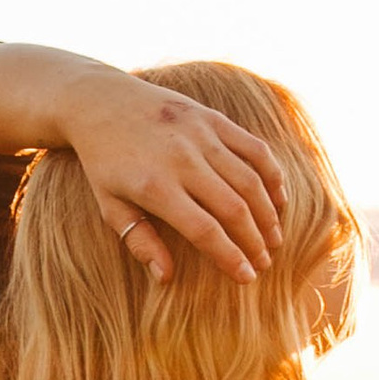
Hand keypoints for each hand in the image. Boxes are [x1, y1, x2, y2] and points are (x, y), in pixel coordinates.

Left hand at [0, 43, 285, 283]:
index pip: (205, 230)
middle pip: (234, 208)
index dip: (230, 257)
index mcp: (155, 186)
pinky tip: (278, 199)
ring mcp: (200, 134)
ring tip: (274, 240)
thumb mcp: (110, 206)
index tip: (246, 278)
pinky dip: (271, 174)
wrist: (100, 102)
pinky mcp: (212, 118)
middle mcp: (182, 159)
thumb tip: (166, 278)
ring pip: (249, 180)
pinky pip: (253, 148)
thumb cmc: (104, 162)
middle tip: (264, 263)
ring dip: (268, 214)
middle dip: (254, 241)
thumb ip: (139, 241)